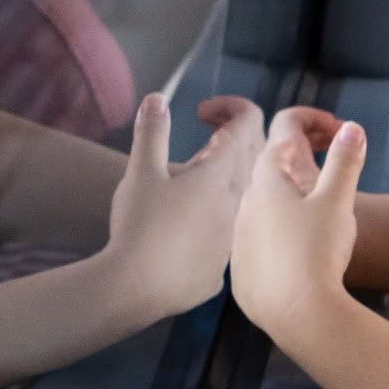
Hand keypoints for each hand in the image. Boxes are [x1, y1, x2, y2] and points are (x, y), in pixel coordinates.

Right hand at [102, 93, 263, 323]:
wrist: (138, 289)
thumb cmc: (140, 226)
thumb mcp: (140, 172)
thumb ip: (152, 132)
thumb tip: (157, 99)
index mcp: (221, 174)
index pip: (248, 124)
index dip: (230, 108)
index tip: (202, 113)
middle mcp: (237, 204)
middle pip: (250, 159)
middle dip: (231, 137)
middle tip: (205, 133)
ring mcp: (231, 239)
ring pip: (238, 199)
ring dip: (220, 182)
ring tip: (187, 182)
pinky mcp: (219, 268)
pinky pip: (221, 235)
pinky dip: (208, 220)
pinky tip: (180, 230)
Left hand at [229, 105, 364, 336]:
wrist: (298, 315)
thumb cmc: (318, 251)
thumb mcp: (337, 202)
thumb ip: (344, 162)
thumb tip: (351, 128)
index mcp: (267, 182)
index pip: (282, 137)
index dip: (310, 125)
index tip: (336, 131)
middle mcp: (244, 207)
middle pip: (271, 173)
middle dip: (300, 162)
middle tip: (330, 164)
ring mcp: (239, 242)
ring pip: (263, 210)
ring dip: (287, 202)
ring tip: (317, 213)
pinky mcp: (242, 274)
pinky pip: (260, 245)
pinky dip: (279, 238)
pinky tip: (300, 254)